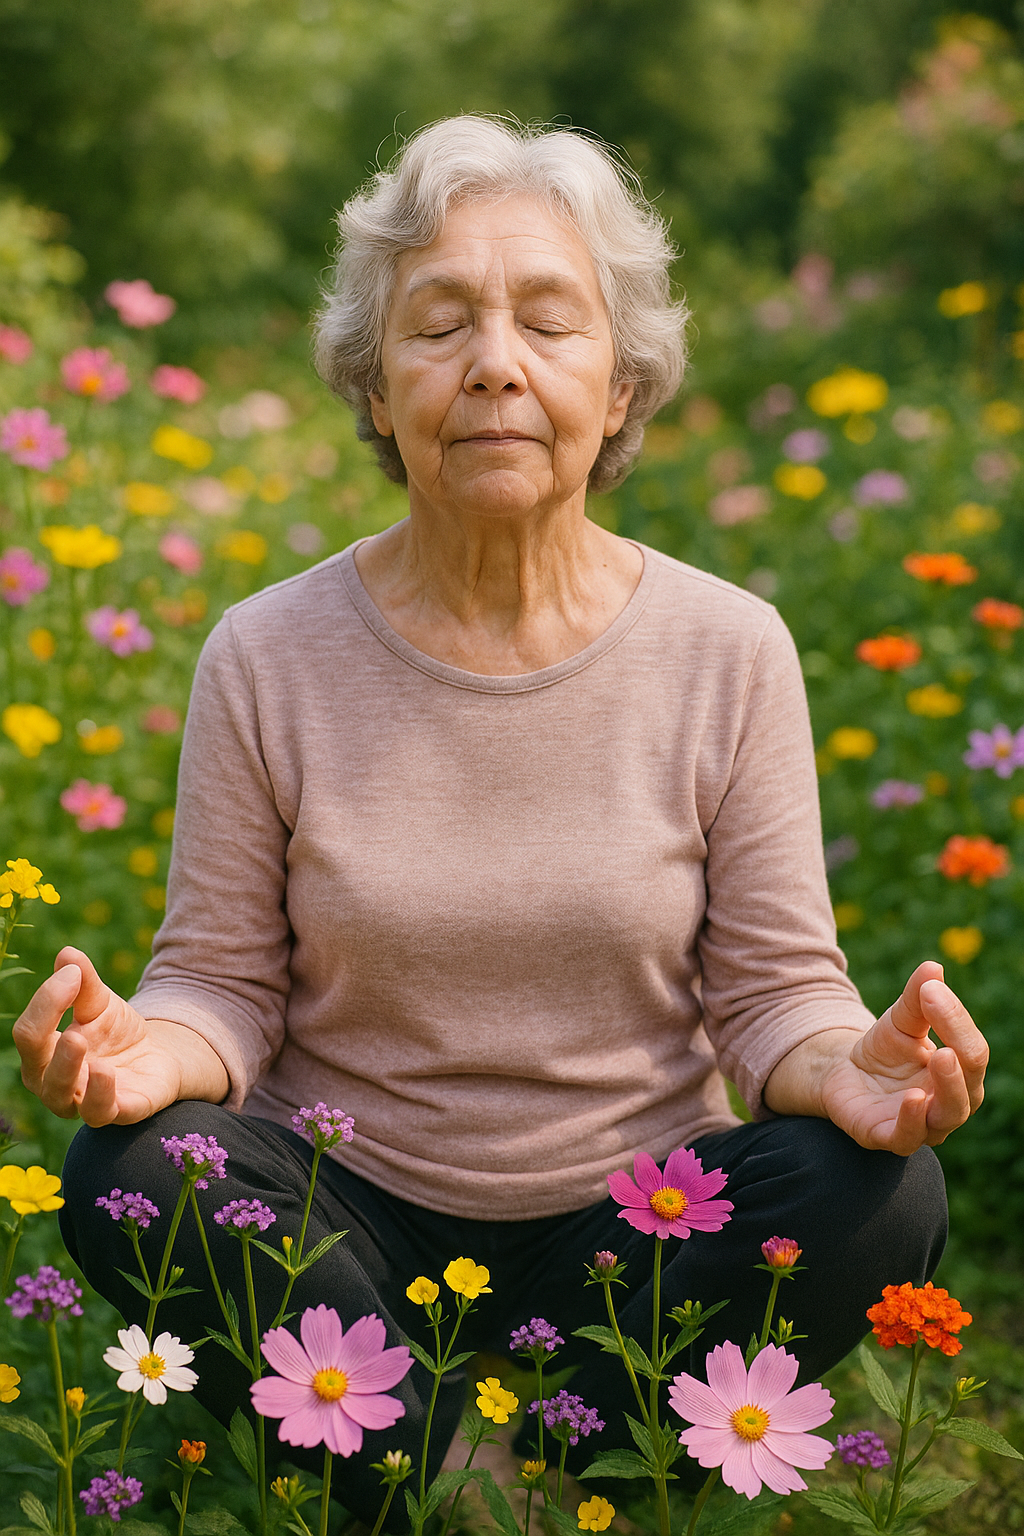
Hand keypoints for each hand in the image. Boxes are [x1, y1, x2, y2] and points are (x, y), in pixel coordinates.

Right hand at [13, 947, 222, 1126]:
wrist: (157, 1057)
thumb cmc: (115, 1032)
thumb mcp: (102, 1002)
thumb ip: (85, 983)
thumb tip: (68, 954)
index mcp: (43, 1054)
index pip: (29, 1032)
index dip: (45, 1001)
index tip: (72, 972)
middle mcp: (53, 1083)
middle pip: (36, 1065)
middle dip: (44, 1034)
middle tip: (62, 1003)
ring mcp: (82, 1101)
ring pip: (61, 1095)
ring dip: (66, 1067)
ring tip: (77, 1039)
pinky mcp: (117, 1113)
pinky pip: (100, 1112)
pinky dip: (99, 1095)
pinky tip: (105, 1071)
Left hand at [817, 961, 988, 1154]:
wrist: (843, 1072)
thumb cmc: (884, 1049)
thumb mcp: (900, 1019)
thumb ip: (917, 997)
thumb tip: (933, 967)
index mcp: (961, 1074)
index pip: (972, 1051)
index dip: (956, 1021)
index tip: (932, 990)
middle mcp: (950, 1105)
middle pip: (969, 1089)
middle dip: (961, 1065)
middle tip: (948, 1042)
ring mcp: (922, 1125)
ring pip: (946, 1117)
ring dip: (947, 1089)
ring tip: (941, 1057)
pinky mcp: (888, 1137)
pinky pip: (907, 1137)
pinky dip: (911, 1121)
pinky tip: (911, 1098)